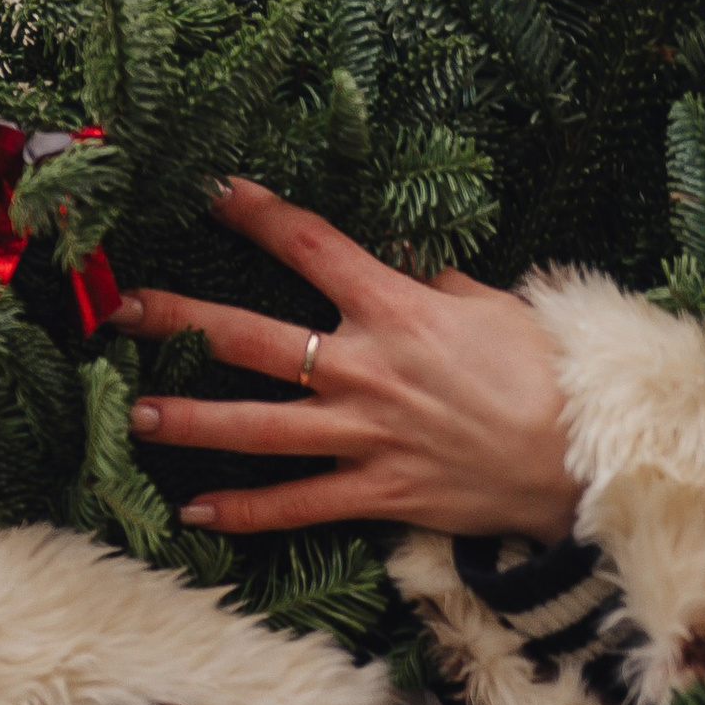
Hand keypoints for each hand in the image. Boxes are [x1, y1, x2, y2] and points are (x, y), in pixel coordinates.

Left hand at [114, 175, 583, 544]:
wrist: (586, 456)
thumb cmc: (547, 370)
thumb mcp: (492, 303)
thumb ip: (434, 285)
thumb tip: (405, 268)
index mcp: (395, 307)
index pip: (311, 245)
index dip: (258, 215)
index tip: (212, 191)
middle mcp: (365, 367)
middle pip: (251, 340)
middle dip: (179, 322)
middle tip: (118, 310)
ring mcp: (366, 434)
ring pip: (257, 428)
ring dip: (191, 420)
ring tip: (136, 413)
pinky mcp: (378, 492)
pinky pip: (298, 505)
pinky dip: (246, 512)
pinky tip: (194, 510)